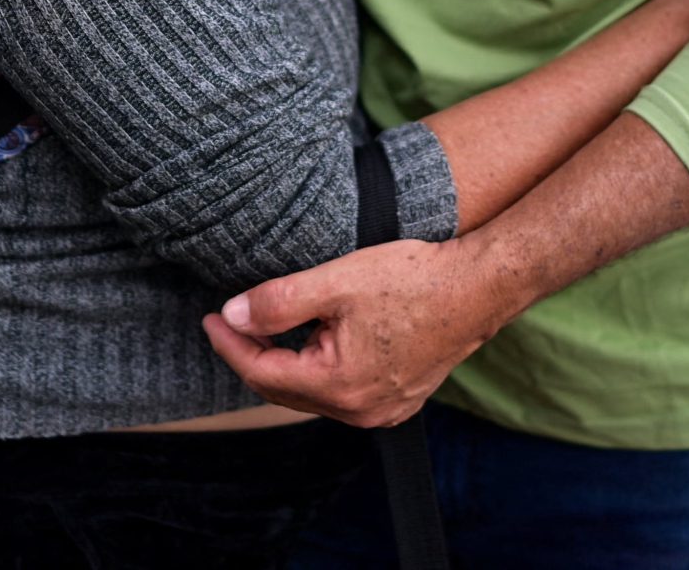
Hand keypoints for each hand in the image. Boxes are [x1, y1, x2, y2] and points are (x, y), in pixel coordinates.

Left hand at [201, 237, 510, 427]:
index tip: (208, 317)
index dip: (229, 343)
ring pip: (313, 392)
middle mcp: (360, 410)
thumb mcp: (336, 281)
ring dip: (286, 362)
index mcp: (338, 385)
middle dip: (253, 355)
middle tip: (229, 320)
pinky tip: (314, 341)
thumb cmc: (414, 279)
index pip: (262, 372)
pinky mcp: (400, 398)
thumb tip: (232, 315)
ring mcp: (383, 409)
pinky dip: (319, 369)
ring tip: (267, 327)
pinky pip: (342, 391)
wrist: (480, 286)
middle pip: (285, 388)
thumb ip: (279, 302)